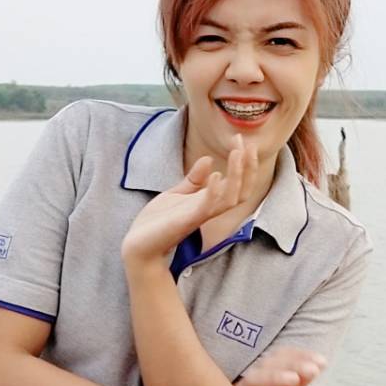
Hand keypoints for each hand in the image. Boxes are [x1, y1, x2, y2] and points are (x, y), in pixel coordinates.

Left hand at [122, 134, 258, 264]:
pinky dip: (213, 191)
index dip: (244, 163)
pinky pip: (207, 207)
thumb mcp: (176, 194)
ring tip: (237, 152)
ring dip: (236, 175)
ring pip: (231, 198)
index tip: (240, 139)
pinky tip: (215, 174)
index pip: (237, 184)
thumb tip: (208, 159)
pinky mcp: (186, 221)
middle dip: (248, 167)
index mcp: (208, 202)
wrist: (138, 246)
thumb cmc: (156, 223)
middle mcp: (209, 209)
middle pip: (242, 191)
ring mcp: (199, 216)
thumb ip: (193, 180)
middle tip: (245, 142)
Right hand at [239, 346, 325, 385]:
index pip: (281, 358)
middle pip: (270, 365)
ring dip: (275, 377)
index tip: (322, 361)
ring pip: (255, 380)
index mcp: (263, 377)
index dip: (301, 356)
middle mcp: (251, 382)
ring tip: (294, 378)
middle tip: (315, 366)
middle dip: (293, 364)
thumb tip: (314, 369)